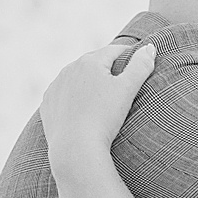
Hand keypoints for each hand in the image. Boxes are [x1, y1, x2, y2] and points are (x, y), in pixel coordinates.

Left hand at [40, 42, 156, 171]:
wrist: (75, 149)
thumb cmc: (104, 118)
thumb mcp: (128, 90)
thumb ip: (140, 66)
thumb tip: (149, 47)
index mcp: (90, 61)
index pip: (115, 51)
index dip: (129, 55)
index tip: (139, 61)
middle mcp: (69, 68)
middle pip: (95, 62)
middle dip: (108, 67)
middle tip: (122, 77)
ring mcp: (56, 86)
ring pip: (77, 78)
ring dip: (89, 81)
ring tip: (101, 93)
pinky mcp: (48, 103)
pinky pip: (64, 94)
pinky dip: (73, 97)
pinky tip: (81, 107)